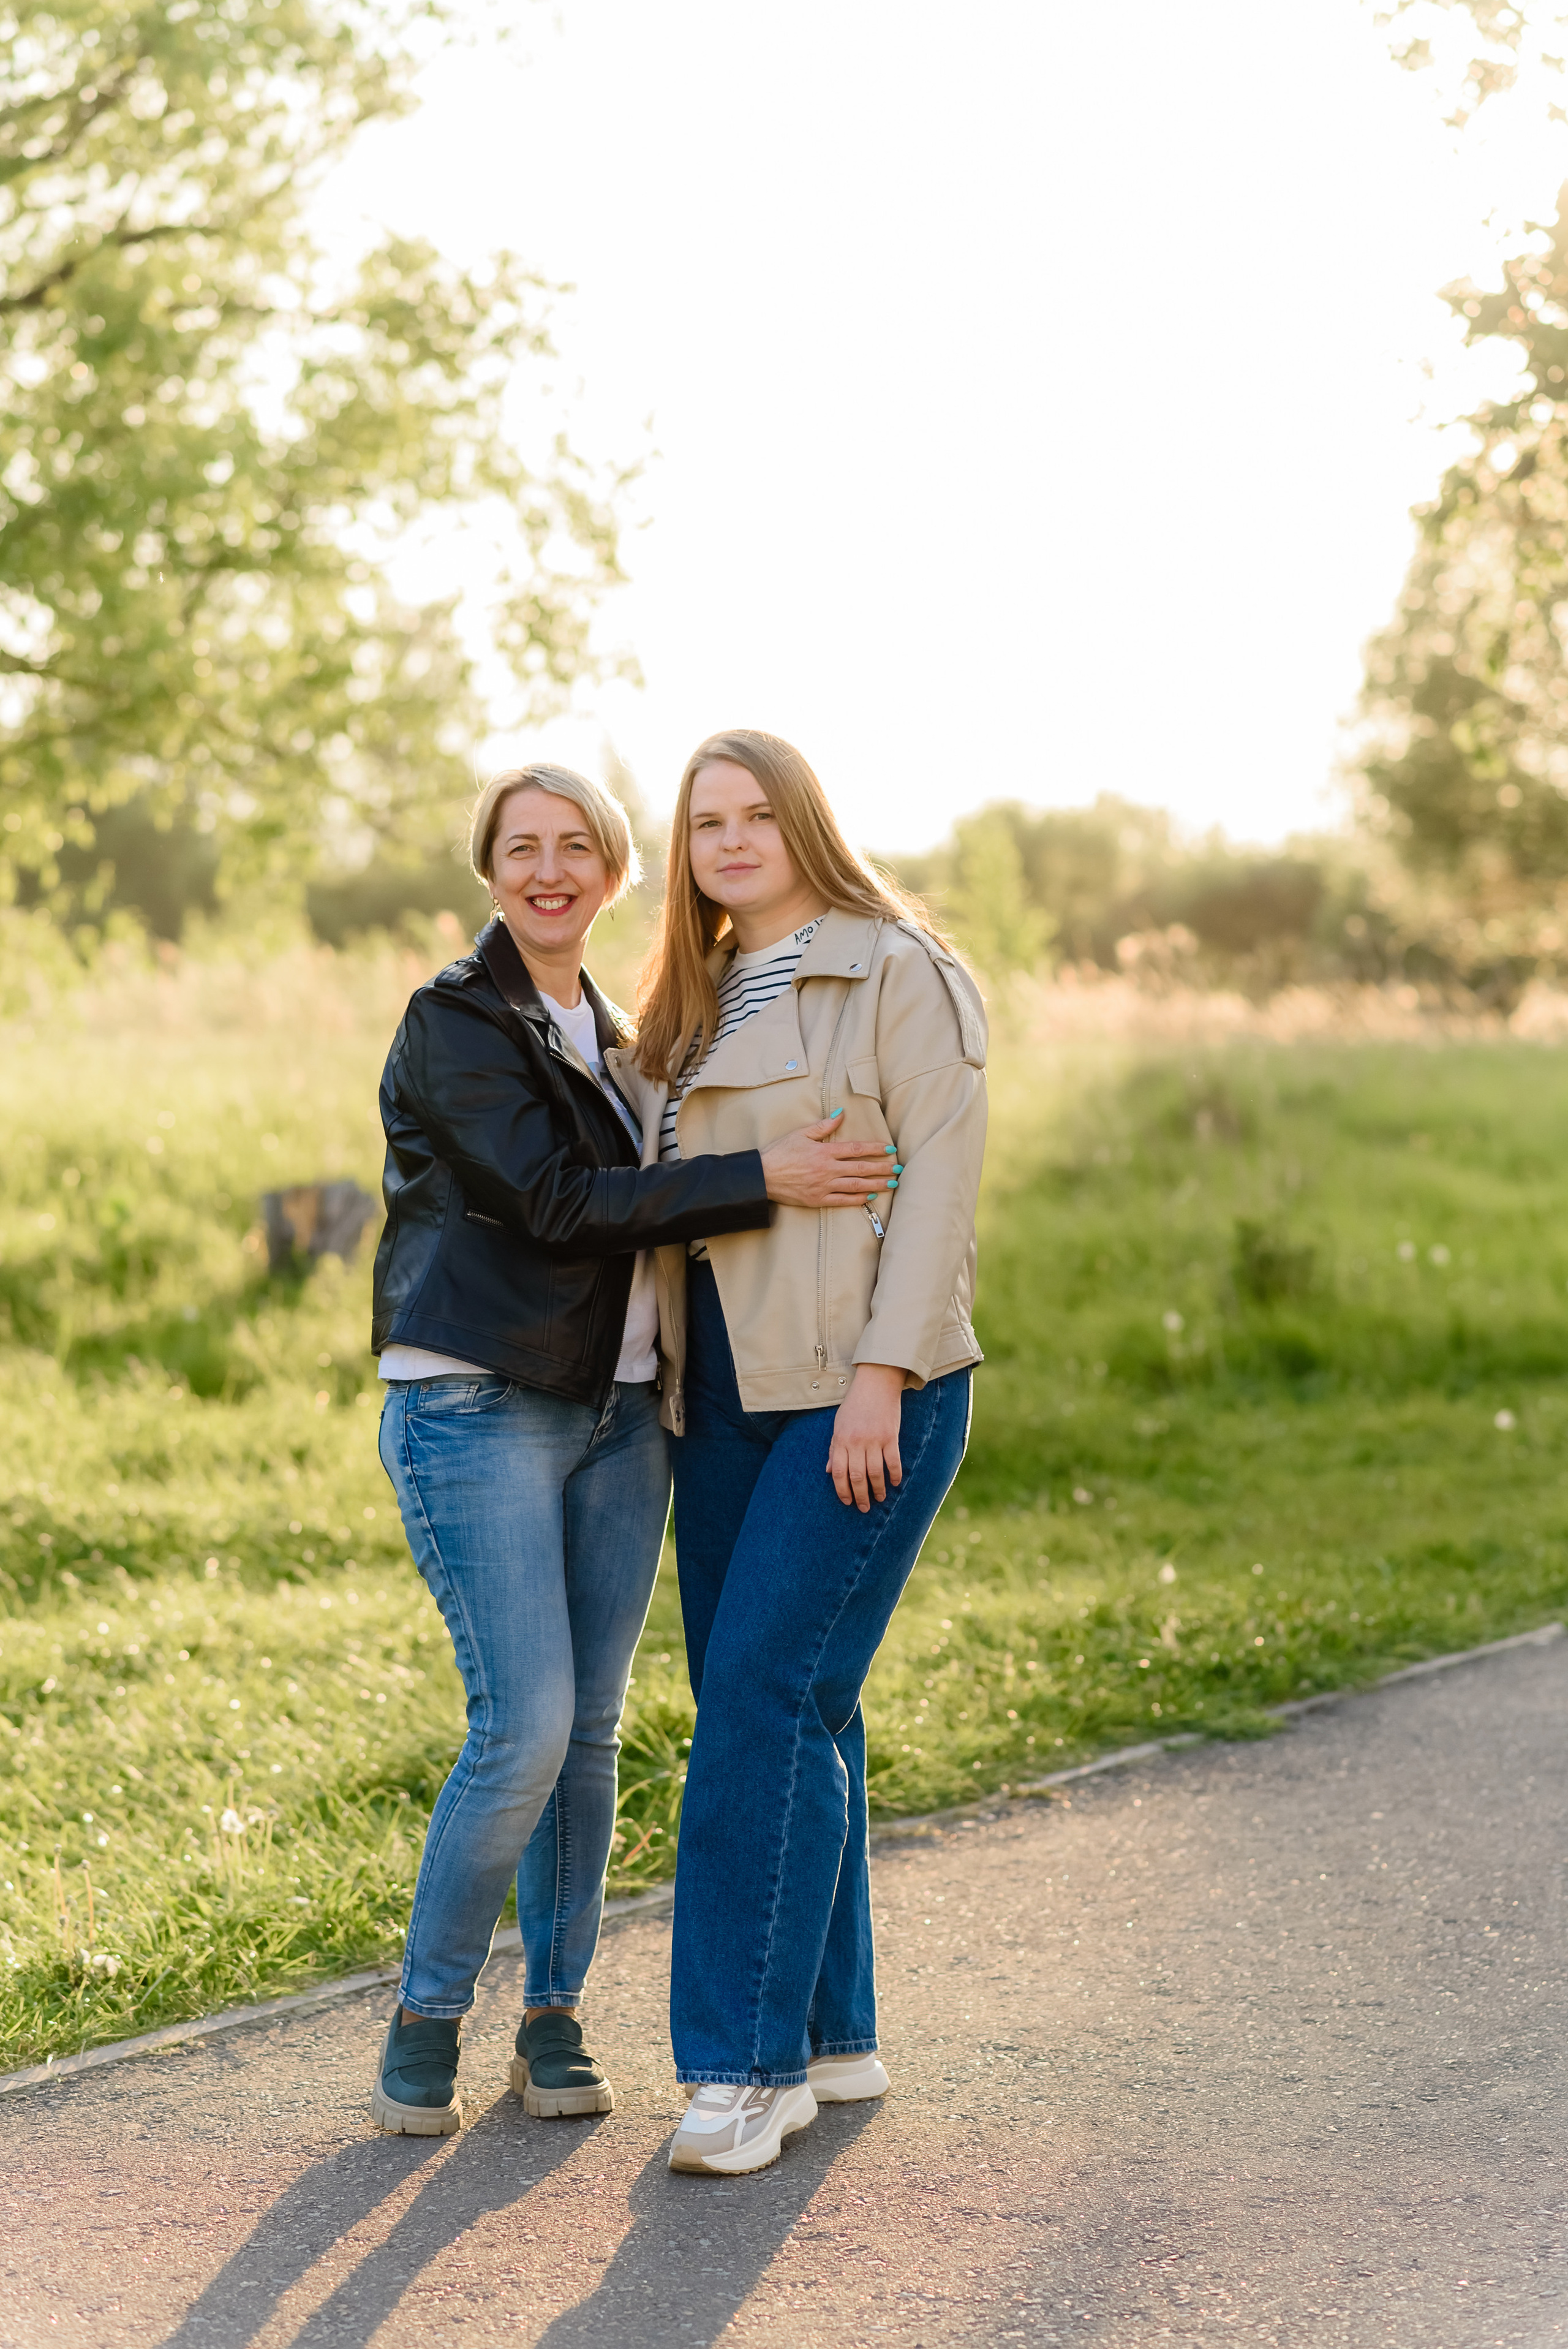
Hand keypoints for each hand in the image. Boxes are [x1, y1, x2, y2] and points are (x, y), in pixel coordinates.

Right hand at [761, 1111, 901, 1208]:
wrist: (762, 1176)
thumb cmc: (779, 1153)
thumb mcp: (800, 1134)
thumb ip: (823, 1126)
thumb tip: (841, 1114)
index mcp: (824, 1151)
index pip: (855, 1149)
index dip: (874, 1149)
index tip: (889, 1149)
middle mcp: (827, 1169)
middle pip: (861, 1168)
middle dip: (882, 1168)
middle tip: (898, 1168)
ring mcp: (823, 1186)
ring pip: (856, 1185)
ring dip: (876, 1184)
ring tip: (891, 1184)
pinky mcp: (818, 1200)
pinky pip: (843, 1200)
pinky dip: (858, 1199)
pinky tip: (870, 1196)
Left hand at [827, 1363, 904, 1509]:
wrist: (875, 1384)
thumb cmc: (855, 1405)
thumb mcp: (839, 1425)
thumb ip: (835, 1449)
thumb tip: (830, 1471)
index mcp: (841, 1440)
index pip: (839, 1473)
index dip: (842, 1490)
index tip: (847, 1502)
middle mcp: (856, 1442)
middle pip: (857, 1477)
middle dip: (860, 1496)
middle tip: (864, 1507)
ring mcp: (874, 1439)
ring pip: (875, 1473)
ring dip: (878, 1489)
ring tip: (880, 1499)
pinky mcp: (891, 1436)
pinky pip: (894, 1462)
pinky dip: (895, 1475)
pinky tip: (894, 1483)